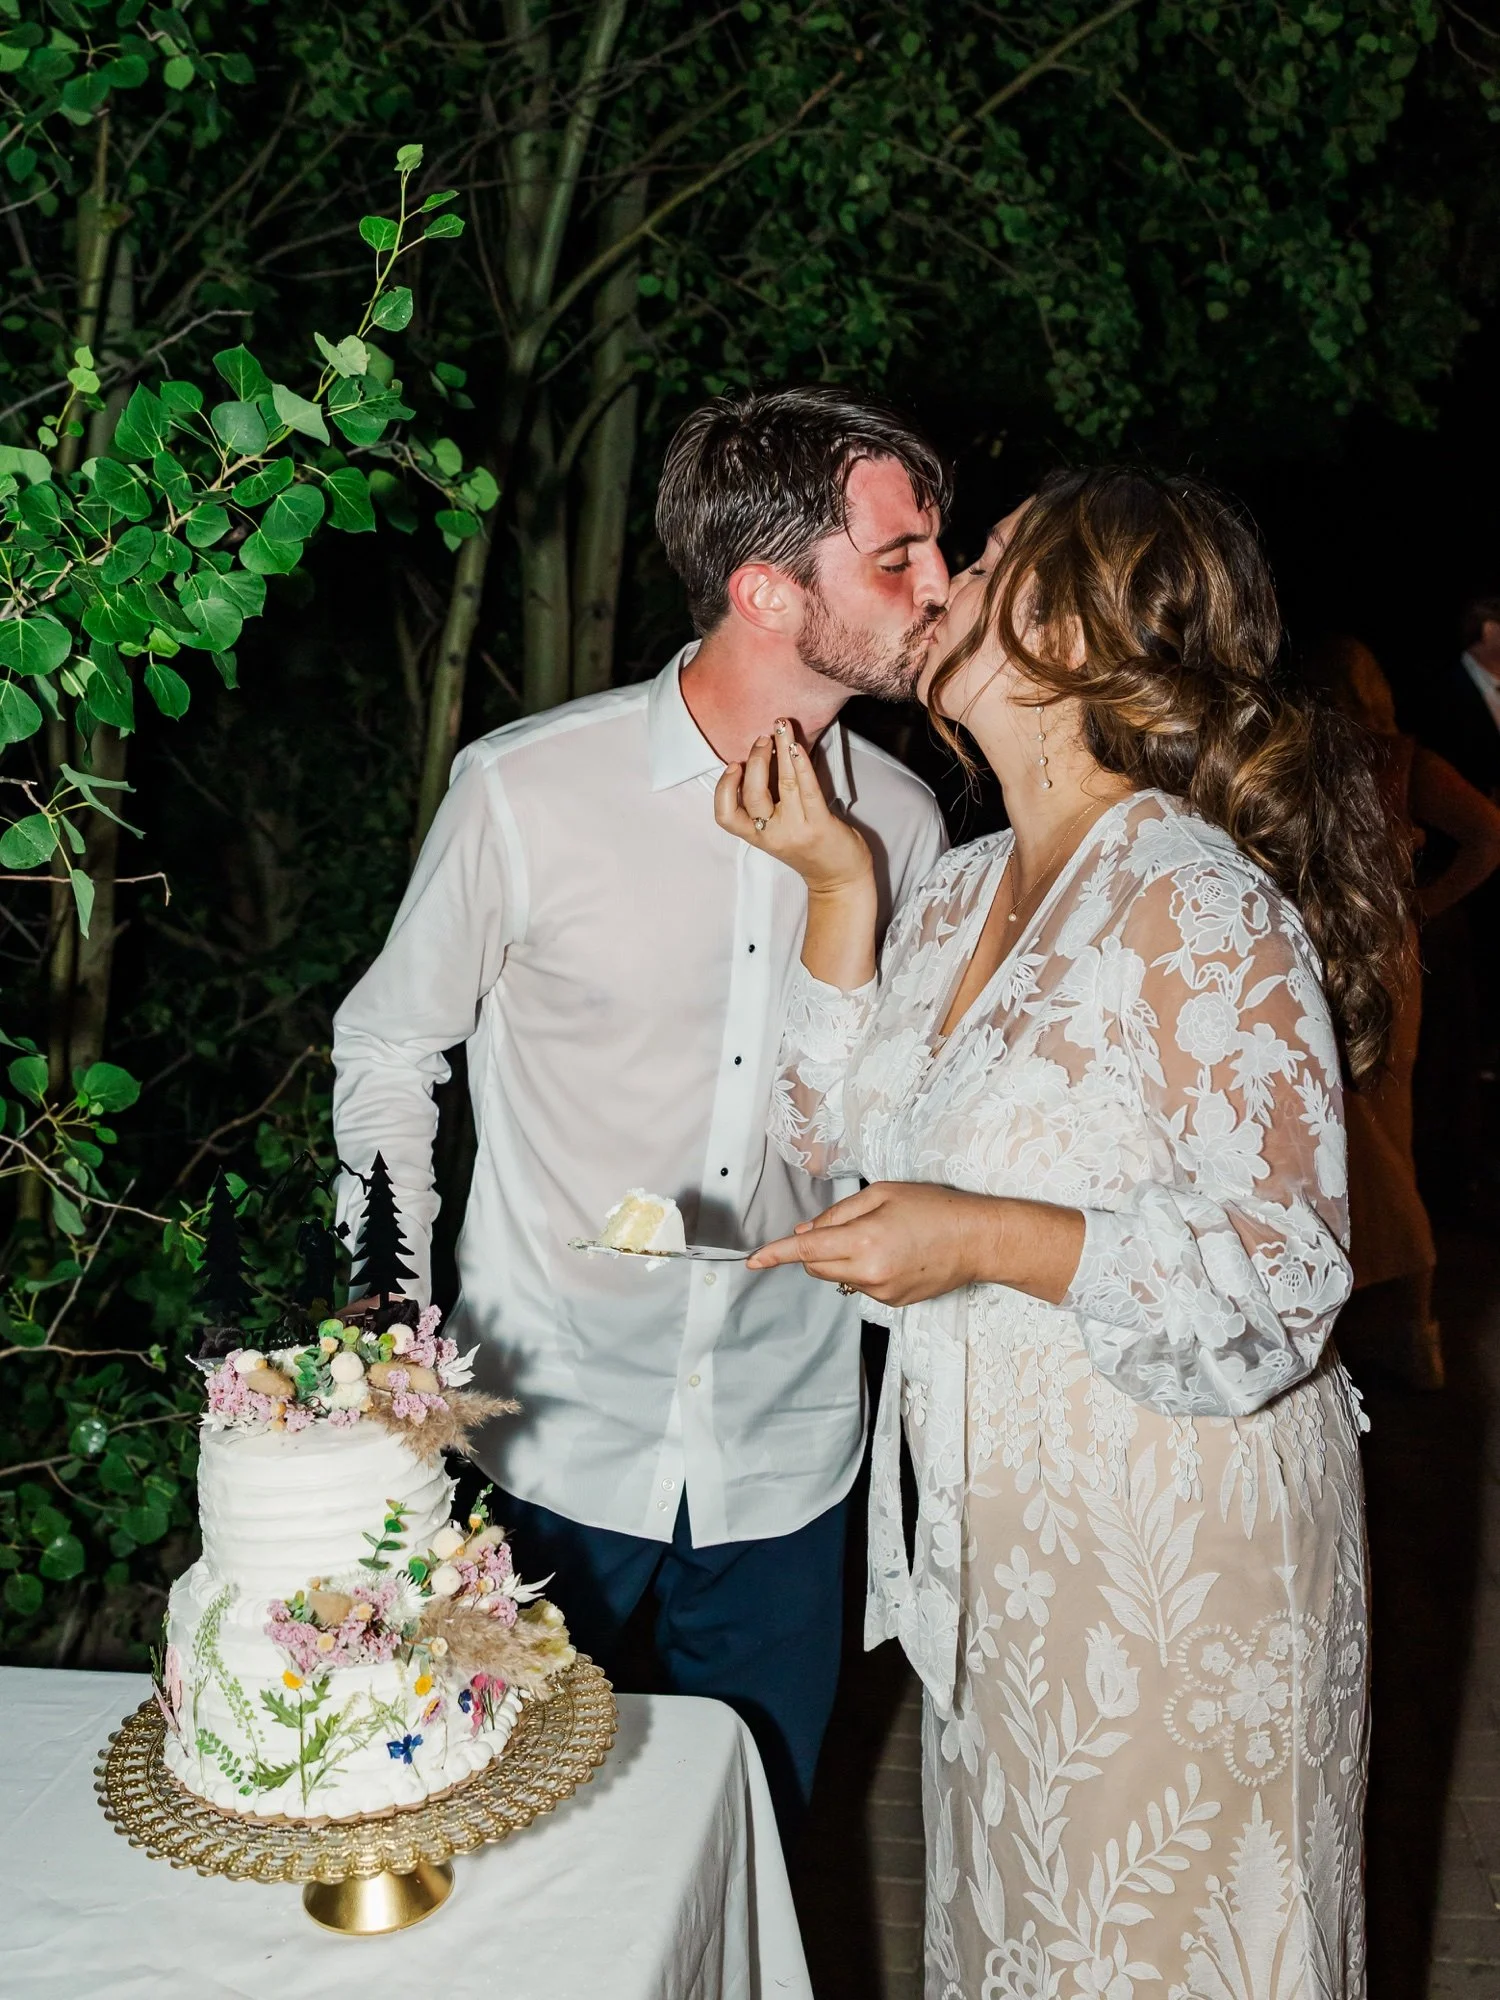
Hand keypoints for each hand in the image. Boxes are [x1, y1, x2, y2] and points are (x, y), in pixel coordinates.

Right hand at [714, 720, 871, 897]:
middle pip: (752, 795)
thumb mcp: (779, 832)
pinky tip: (797, 746)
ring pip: (782, 784)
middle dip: (756, 761)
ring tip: (780, 728)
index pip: (726, 816)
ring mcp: (797, 830)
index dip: (724, 789)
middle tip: (762, 739)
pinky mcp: (820, 824)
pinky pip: (808, 790)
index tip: (732, 766)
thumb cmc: (810, 850)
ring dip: (780, 750)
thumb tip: (762, 760)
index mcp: (758, 837)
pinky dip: (801, 765)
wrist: (840, 879)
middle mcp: (772, 835)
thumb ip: (767, 805)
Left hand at [747, 1181, 1001, 1307]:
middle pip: (816, 1267)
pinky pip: (861, 1286)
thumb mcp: (882, 1194)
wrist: (977, 1240)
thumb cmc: (934, 1208)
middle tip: (846, 1226)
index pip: (807, 1250)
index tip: (753, 1261)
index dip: (776, 1254)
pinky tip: (894, 1255)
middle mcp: (868, 1273)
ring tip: (881, 1238)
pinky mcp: (893, 1303)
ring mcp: (881, 1292)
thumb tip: (806, 1232)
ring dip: (842, 1259)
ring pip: (838, 1277)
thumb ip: (838, 1214)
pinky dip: (863, 1270)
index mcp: (863, 1241)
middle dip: (815, 1249)